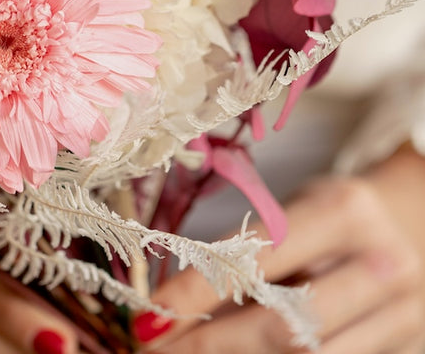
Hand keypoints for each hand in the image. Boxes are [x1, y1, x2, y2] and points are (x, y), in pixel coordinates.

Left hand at [135, 147, 424, 352]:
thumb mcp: (297, 209)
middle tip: (157, 344)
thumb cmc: (341, 211)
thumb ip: (249, 252)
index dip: (199, 291)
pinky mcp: (409, 346)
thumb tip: (176, 296)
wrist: (419, 219)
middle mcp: (381, 265)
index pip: (258, 260)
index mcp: (343, 212)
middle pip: (284, 325)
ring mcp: (403, 314)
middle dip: (211, 341)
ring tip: (185, 352)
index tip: (152, 311)